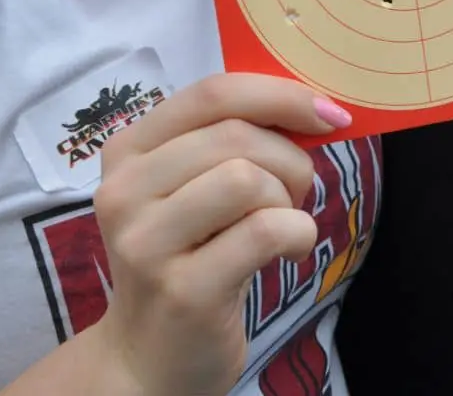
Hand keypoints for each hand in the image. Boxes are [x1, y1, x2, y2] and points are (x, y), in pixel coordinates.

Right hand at [94, 75, 353, 395]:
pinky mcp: (182, 289)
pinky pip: (265, 231)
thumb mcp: (191, 190)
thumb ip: (230, 142)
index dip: (279, 94)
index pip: (211, 93)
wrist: (147, 358)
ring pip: (248, 179)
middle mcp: (124, 191)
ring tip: (282, 224)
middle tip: (295, 191)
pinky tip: (288, 251)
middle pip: (235, 135)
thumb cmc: (188, 259)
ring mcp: (147, 243)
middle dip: (289, 157)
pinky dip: (297, 234)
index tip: (328, 113)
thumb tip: (314, 106)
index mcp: (128, 152)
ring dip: (287, 199)